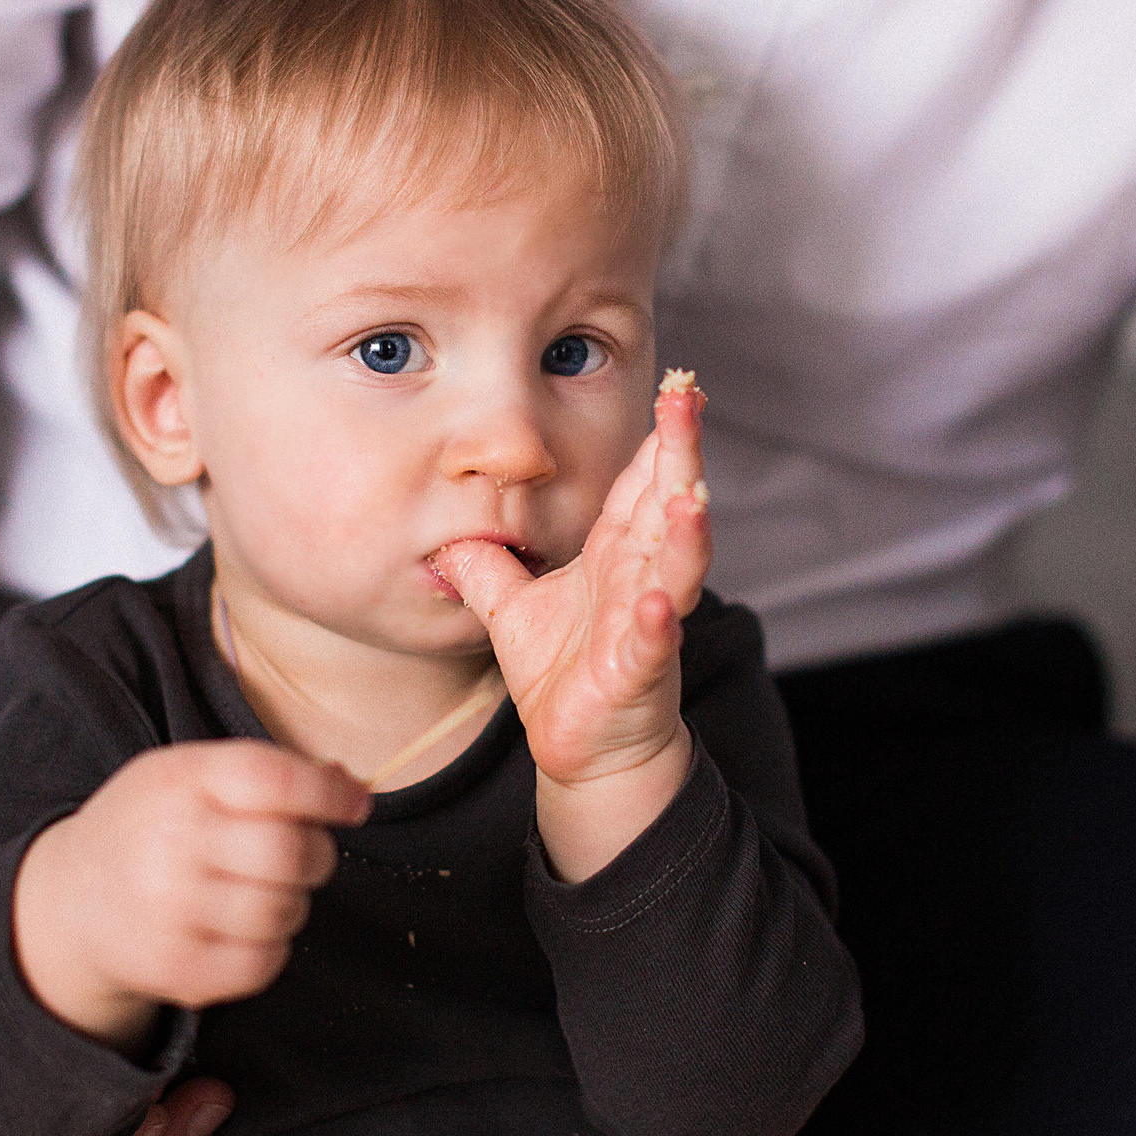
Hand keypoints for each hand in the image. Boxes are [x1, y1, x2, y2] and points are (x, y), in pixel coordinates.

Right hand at [12, 741, 372, 1044]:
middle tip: (300, 855)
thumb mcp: (192, 774)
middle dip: (317, 854)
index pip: (275, 780)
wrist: (71, 899)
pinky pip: (264, 962)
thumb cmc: (152, 826)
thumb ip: (270, 773)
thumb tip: (356, 793)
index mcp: (181, 781)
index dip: (329, 793)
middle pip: (291, 852)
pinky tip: (239, 928)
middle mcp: (172, 843)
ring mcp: (170, 910)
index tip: (354, 806)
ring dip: (291, 901)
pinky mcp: (176, 967)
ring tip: (257, 890)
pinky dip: (269, 946)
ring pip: (285, 910)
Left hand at [433, 375, 709, 878]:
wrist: (583, 749)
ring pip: (675, 566)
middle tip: (689, 398)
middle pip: (668, 503)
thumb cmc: (560, 673)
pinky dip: (656, 622)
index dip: (657, 436)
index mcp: (616, 553)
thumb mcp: (508, 606)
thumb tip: (444, 524)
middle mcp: (641, 577)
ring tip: (691, 492)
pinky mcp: (638, 671)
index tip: (672, 386)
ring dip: (687, 531)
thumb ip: (484, 563)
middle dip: (682, 453)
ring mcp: (646, 622)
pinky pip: (651, 643)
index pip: (640, 483)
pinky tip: (656, 602)